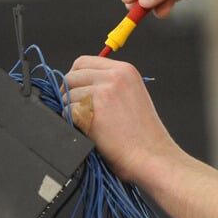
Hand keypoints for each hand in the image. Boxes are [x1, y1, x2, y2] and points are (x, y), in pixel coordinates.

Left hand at [64, 55, 176, 181]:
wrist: (151, 155)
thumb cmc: (144, 134)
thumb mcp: (133, 95)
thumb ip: (110, 84)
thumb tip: (81, 83)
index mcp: (125, 70)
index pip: (84, 61)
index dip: (76, 77)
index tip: (77, 90)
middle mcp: (114, 76)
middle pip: (71, 76)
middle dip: (70, 93)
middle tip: (79, 109)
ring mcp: (102, 92)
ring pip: (67, 95)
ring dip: (71, 110)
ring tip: (91, 123)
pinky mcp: (91, 110)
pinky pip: (66, 112)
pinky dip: (72, 123)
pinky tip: (90, 131)